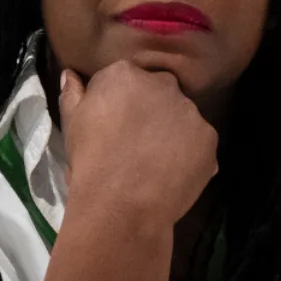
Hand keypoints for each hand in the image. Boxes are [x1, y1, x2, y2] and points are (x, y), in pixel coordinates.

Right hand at [59, 61, 217, 229]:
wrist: (120, 206)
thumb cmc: (90, 163)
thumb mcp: (72, 126)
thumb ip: (73, 94)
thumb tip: (72, 75)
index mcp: (124, 74)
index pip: (126, 79)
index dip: (121, 104)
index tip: (115, 125)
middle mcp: (162, 84)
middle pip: (159, 93)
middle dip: (151, 111)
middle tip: (137, 144)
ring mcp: (190, 111)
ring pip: (182, 117)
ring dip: (172, 132)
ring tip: (156, 163)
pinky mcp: (209, 138)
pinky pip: (200, 142)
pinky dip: (190, 155)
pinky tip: (173, 174)